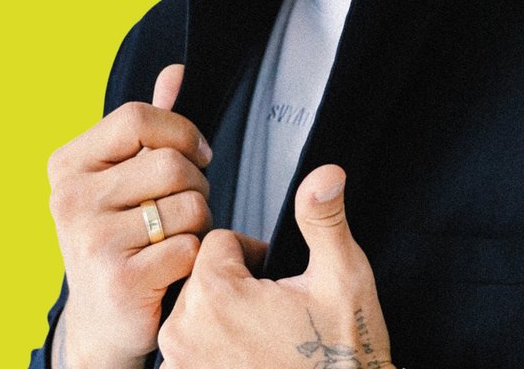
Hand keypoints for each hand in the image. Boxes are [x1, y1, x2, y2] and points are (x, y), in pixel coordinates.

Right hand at [47, 63, 214, 365]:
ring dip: (200, 223)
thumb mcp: (123, 177)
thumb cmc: (119, 238)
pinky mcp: (120, 280)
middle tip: (185, 207)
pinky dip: (195, 257)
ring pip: (189, 205)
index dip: (180, 132)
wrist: (102, 321)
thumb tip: (175, 72)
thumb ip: (149, 126)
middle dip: (197, 184)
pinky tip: (175, 267)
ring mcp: (91, 241)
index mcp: (68, 165)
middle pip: (171, 163)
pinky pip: (189, 247)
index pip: (137, 118)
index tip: (196, 154)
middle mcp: (71, 200)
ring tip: (176, 237)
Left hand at [159, 165, 393, 368]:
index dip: (254, 255)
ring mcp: (181, 366)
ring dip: (222, 317)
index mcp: (216, 296)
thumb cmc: (342, 358)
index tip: (276, 281)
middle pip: (202, 276)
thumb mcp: (342, 279)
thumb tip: (325, 174)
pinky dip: (214, 350)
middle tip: (275, 311)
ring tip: (262, 337)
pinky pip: (189, 349)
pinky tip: (249, 359)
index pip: (218, 242)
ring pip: (194, 311)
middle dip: (236, 285)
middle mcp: (184, 332)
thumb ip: (324, 220)